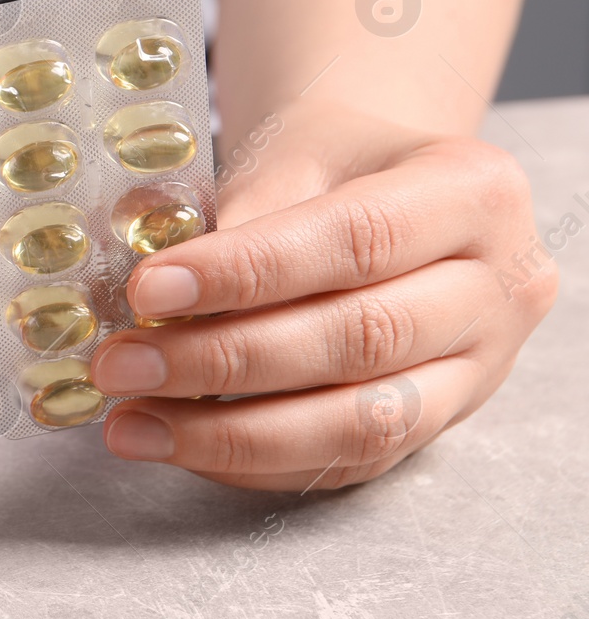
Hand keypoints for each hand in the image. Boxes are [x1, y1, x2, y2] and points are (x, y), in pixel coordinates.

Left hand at [90, 100, 557, 490]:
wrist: (384, 190)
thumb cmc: (333, 163)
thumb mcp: (295, 152)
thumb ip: (240, 217)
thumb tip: (148, 296)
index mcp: (475, 192)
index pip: (355, 240)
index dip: (246, 274)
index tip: (149, 290)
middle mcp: (499, 288)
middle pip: (358, 340)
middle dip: (223, 360)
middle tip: (120, 365)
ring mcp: (479, 370)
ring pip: (359, 426)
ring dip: (230, 435)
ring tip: (131, 424)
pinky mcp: (437, 429)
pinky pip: (343, 466)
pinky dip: (251, 462)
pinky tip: (176, 444)